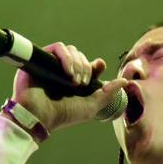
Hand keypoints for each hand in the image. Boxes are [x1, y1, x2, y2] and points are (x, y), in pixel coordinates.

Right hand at [7, 42, 127, 131]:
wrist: (38, 116)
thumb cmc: (63, 115)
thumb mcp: (91, 107)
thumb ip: (108, 94)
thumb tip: (124, 81)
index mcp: (75, 82)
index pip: (89, 65)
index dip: (96, 65)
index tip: (99, 66)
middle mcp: (63, 72)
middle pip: (80, 56)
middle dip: (86, 67)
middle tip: (83, 83)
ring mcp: (52, 65)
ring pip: (70, 50)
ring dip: (77, 63)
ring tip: (75, 80)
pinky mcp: (41, 59)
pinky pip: (56, 47)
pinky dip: (65, 57)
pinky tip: (68, 72)